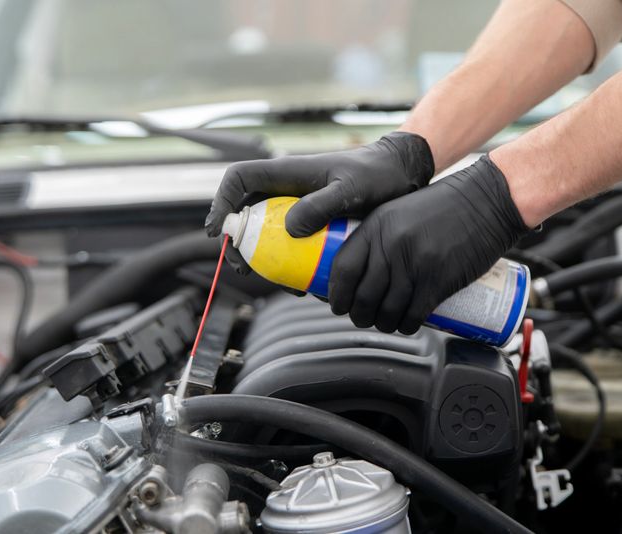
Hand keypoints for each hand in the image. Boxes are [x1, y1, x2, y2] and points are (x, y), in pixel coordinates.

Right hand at [205, 132, 433, 274]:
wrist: (400, 178)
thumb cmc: (376, 175)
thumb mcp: (350, 188)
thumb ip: (321, 205)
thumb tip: (290, 230)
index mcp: (285, 173)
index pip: (238, 178)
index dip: (221, 201)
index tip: (220, 230)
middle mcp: (284, 190)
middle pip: (244, 213)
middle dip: (237, 242)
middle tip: (243, 267)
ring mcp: (296, 209)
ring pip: (264, 234)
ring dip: (261, 259)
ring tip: (274, 281)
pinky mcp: (311, 226)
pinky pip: (289, 247)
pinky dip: (289, 266)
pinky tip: (301, 285)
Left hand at [329, 155, 529, 333]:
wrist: (488, 200)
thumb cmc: (444, 206)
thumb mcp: (398, 212)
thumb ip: (378, 238)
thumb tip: (359, 272)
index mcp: (376, 226)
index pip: (343, 268)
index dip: (336, 293)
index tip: (338, 303)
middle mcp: (391, 246)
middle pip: (362, 296)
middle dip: (358, 315)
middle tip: (362, 318)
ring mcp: (415, 265)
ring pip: (387, 311)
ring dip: (382, 325)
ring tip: (385, 323)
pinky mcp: (439, 281)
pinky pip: (413, 315)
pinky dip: (406, 326)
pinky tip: (406, 325)